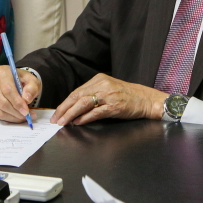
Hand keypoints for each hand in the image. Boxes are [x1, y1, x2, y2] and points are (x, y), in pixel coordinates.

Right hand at [0, 66, 40, 122]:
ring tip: (23, 118)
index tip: (26, 111)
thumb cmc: (24, 81)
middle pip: (2, 101)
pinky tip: (16, 117)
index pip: (8, 90)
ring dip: (12, 117)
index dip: (17, 102)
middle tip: (27, 116)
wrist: (16, 81)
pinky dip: (7, 118)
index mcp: (2, 72)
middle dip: (15, 112)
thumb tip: (26, 99)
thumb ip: (32, 88)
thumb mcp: (32, 81)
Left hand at [51, 73, 165, 125]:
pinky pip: (96, 112)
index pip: (77, 91)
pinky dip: (85, 118)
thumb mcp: (109, 90)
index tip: (57, 112)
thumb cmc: (129, 96)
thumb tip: (76, 108)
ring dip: (71, 114)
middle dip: (64, 109)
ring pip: (84, 103)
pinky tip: (78, 122)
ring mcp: (109, 95)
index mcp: (99, 79)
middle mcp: (103, 85)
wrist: (147, 99)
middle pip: (77, 96)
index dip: (65, 103)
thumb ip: (94, 96)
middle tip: (55, 119)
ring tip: (63, 122)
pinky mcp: (115, 106)